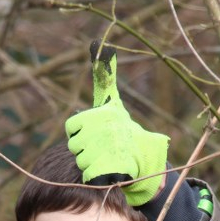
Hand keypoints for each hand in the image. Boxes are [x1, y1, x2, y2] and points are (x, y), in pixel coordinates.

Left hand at [64, 40, 168, 206]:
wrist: (146, 160)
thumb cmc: (125, 129)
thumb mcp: (113, 101)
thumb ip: (104, 77)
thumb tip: (98, 44)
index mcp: (101, 114)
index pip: (73, 126)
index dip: (81, 132)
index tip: (95, 133)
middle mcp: (102, 131)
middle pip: (75, 146)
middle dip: (87, 149)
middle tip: (104, 147)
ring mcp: (104, 152)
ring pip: (81, 161)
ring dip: (92, 163)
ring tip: (109, 158)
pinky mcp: (106, 171)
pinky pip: (88, 175)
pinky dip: (97, 176)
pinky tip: (109, 171)